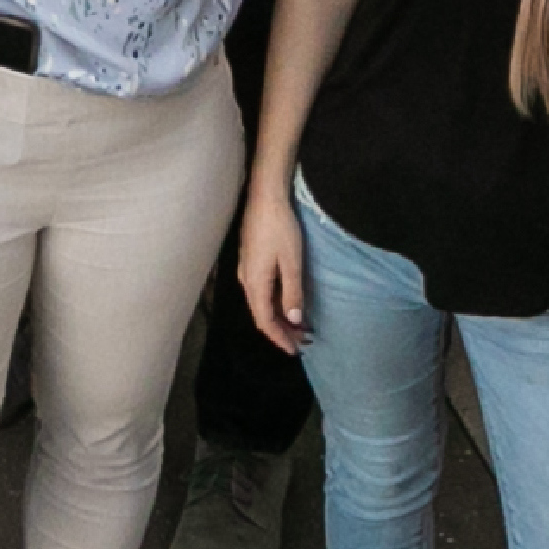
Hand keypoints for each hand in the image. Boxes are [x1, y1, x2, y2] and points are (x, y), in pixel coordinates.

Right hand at [234, 201, 314, 354]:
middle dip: (281, 331)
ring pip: (261, 303)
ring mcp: (246, 270)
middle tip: (302, 342)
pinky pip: (261, 291)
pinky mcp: (251, 261)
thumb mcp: (292, 262)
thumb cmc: (280, 228)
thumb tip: (293, 319)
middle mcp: (246, 281)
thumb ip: (292, 292)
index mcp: (255, 284)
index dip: (279, 338)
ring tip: (299, 326)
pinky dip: (275, 303)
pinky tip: (287, 302)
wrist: (265, 198)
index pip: (265, 321)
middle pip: (261, 315)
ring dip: (279, 317)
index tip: (294, 350)